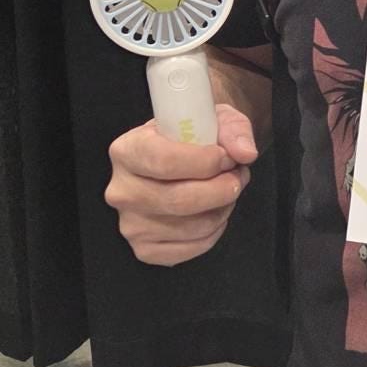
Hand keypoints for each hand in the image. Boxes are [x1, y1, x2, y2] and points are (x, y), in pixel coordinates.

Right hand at [105, 104, 258, 265]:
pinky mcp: (144, 249)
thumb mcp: (215, 118)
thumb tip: (244, 153)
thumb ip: (233, 130)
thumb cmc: (197, 135)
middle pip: (178, 199)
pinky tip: (214, 212)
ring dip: (222, 209)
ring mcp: (130, 223)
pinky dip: (213, 232)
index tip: (227, 158)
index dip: (205, 162)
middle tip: (238, 177)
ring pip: (190, 226)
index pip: (164, 161)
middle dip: (221, 189)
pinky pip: (189, 249)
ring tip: (228, 191)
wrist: (187, 157)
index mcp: (127, 150)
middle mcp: (121, 189)